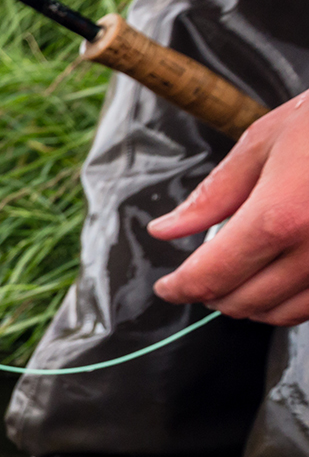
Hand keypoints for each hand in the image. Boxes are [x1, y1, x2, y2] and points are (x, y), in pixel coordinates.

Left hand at [148, 88, 308, 325]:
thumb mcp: (263, 143)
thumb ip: (212, 194)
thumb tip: (167, 229)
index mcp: (280, 215)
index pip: (211, 275)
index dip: (179, 288)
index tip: (168, 287)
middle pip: (242, 301)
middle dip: (209, 295)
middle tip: (196, 278)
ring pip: (281, 313)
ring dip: (248, 304)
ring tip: (233, 280)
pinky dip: (287, 303)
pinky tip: (275, 279)